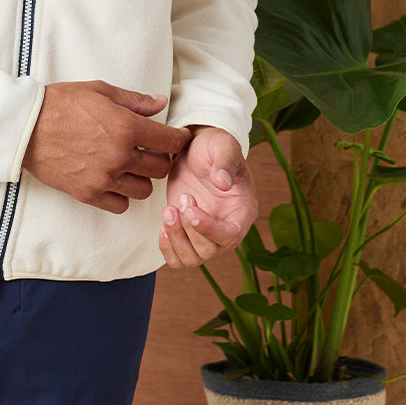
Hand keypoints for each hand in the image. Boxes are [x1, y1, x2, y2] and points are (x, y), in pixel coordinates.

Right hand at [22, 81, 191, 213]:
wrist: (25, 125)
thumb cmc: (61, 102)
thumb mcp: (100, 91)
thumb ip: (135, 100)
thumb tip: (161, 103)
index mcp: (126, 127)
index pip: (170, 141)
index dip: (178, 138)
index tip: (177, 138)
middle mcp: (119, 156)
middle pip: (161, 168)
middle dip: (160, 157)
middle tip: (150, 149)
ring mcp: (104, 178)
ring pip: (144, 190)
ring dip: (142, 177)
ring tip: (130, 165)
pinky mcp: (88, 193)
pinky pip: (120, 205)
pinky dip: (121, 195)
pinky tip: (113, 180)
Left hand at [159, 126, 257, 267]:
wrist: (194, 148)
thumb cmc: (213, 146)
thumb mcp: (222, 145)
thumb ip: (225, 161)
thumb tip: (224, 183)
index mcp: (242, 210)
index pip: (231, 236)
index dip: (210, 230)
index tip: (190, 211)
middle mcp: (226, 227)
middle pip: (209, 251)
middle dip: (188, 229)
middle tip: (181, 197)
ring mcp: (205, 232)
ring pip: (192, 259)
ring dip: (175, 238)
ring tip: (168, 209)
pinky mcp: (186, 232)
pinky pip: (177, 258)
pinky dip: (167, 248)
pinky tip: (163, 223)